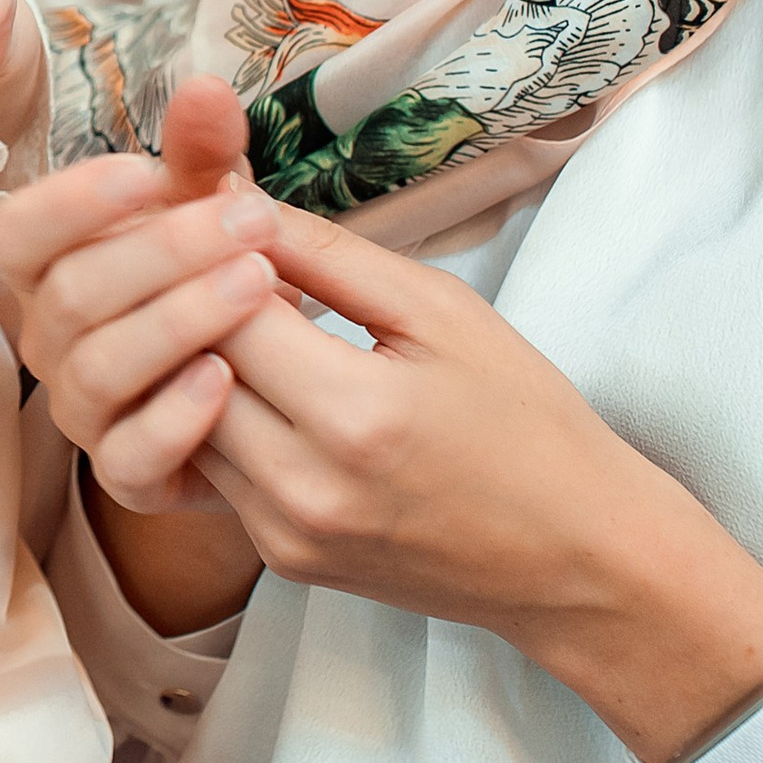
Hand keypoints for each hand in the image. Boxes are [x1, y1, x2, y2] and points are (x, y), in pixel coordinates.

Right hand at [0, 77, 278, 514]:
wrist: (262, 391)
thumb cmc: (214, 280)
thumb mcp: (211, 210)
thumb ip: (200, 154)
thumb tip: (205, 84)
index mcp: (48, 269)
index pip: (17, 233)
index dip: (70, 203)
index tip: (145, 171)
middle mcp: (49, 341)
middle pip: (71, 296)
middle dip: (161, 253)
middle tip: (251, 219)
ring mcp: (82, 412)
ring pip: (98, 369)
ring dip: (177, 321)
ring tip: (256, 283)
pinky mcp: (126, 475)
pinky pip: (131, 455)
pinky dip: (176, 416)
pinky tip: (227, 376)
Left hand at [198, 198, 762, 762]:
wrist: (581, 561)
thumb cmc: (527, 420)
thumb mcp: (440, 312)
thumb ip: (327, 255)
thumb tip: (234, 201)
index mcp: (355, 415)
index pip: (222, 311)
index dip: (203, 252)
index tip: (204, 212)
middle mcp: (306, 486)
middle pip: (187, 367)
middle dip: (181, 300)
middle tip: (187, 248)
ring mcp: (288, 533)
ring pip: (184, 421)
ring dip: (188, 359)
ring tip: (212, 303)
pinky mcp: (284, 560)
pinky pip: (213, 471)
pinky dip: (211, 416)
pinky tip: (246, 372)